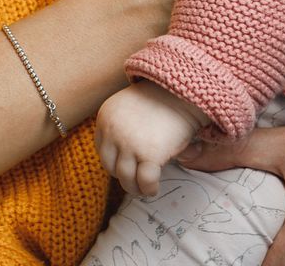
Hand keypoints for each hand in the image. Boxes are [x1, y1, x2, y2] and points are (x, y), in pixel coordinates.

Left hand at [96, 80, 207, 197]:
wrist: (182, 94)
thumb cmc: (159, 101)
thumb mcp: (128, 108)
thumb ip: (120, 128)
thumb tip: (121, 160)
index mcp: (105, 118)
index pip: (102, 149)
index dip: (114, 161)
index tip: (125, 167)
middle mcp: (113, 131)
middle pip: (110, 166)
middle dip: (123, 176)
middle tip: (134, 182)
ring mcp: (130, 144)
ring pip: (125, 178)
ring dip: (134, 188)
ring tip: (144, 189)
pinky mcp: (149, 155)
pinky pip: (145, 181)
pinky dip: (149, 189)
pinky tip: (154, 188)